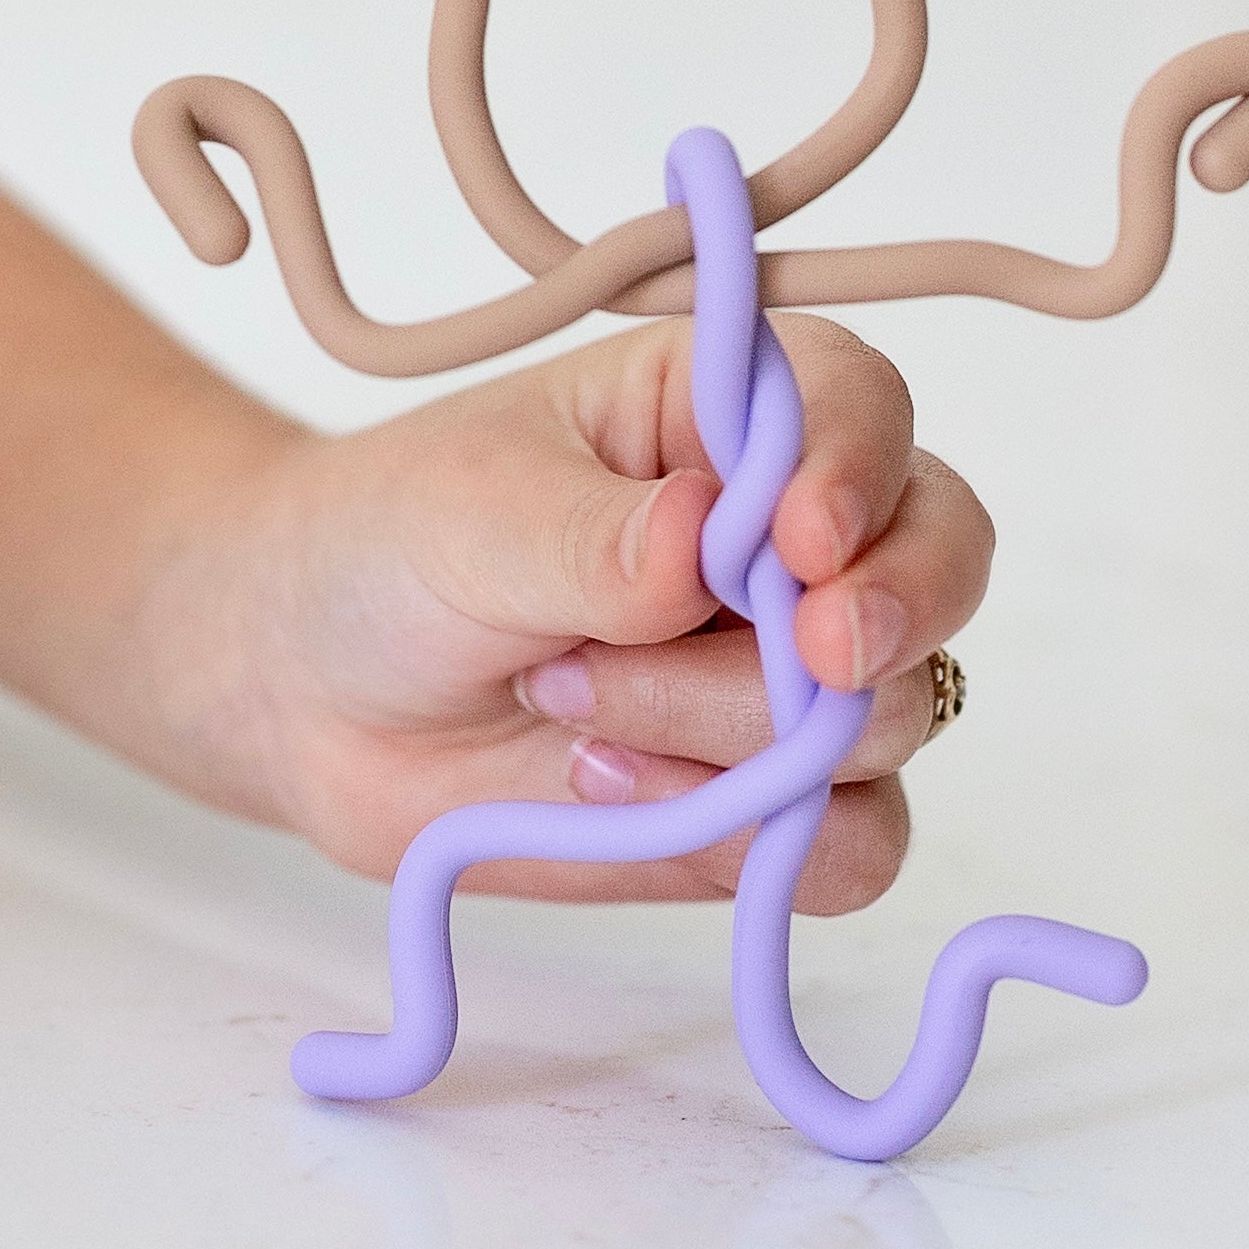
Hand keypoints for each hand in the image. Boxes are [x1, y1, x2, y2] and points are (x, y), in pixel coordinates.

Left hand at [156, 316, 991, 906]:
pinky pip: (860, 842)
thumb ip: (590, 538)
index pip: (859, 406)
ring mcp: (790, 672)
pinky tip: (613, 785)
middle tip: (808, 653)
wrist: (308, 691)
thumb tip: (701, 537)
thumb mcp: (464, 516)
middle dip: (890, 611)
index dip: (860, 469)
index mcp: (721, 411)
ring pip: (892, 711)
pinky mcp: (773, 799)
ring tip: (567, 699)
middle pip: (939, 557)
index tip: (801, 536)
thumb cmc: (384, 549)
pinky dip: (763, 835)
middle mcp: (788, 536)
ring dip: (737, 727)